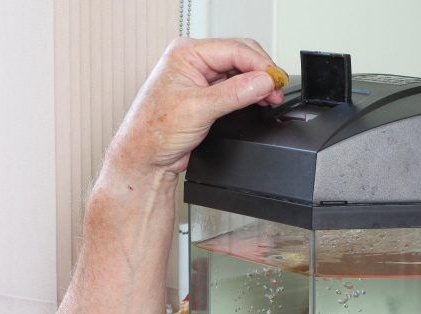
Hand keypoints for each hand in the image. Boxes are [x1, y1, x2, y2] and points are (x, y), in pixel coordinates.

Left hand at [108, 38, 285, 178]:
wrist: (144, 158)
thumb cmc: (153, 132)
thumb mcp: (199, 109)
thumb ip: (234, 93)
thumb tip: (262, 81)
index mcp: (185, 53)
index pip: (234, 49)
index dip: (259, 64)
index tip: (275, 80)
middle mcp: (192, 61)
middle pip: (239, 56)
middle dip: (260, 73)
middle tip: (276, 90)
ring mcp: (199, 77)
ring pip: (239, 71)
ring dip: (256, 84)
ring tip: (270, 98)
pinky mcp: (204, 94)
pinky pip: (233, 86)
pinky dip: (248, 93)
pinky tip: (258, 101)